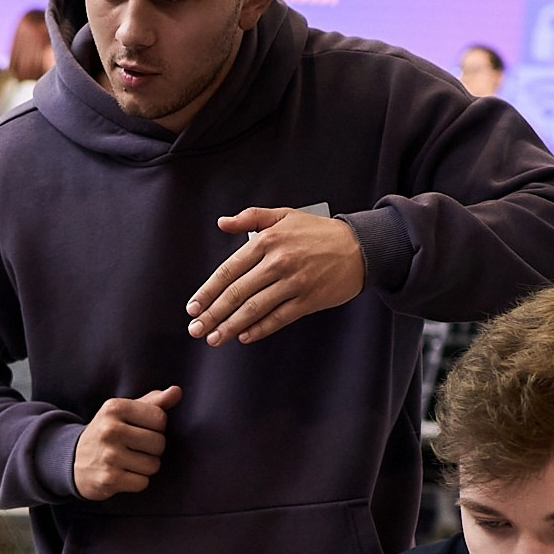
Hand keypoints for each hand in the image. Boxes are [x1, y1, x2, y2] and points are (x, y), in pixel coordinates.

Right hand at [73, 386, 179, 500]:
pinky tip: (123, 474)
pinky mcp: (109, 479)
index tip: (140, 430)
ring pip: (153, 465)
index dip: (156, 427)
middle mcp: (110, 430)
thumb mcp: (124, 412)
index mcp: (114, 408)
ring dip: (145, 467)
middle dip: (152, 449)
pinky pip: (142, 483)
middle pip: (159, 443)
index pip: (160, 418)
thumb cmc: (108, 433)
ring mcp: (108, 455)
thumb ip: (153, 402)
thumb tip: (177, 391)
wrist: (72, 461)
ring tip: (128, 462)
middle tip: (134, 449)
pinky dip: (136, 482)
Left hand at [186, 208, 366, 345]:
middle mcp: (278, 262)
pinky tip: (244, 337)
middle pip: (237, 293)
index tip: (193, 307)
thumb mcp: (285, 215)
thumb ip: (251, 218)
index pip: (229, 270)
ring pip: (255, 309)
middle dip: (213, 314)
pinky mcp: (309, 300)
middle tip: (196, 329)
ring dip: (231, 326)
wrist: (360, 246)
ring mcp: (294, 283)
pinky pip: (279, 318)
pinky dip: (260, 329)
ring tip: (214, 338)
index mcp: (268, 241)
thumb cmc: (320, 232)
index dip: (208, 291)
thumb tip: (223, 222)